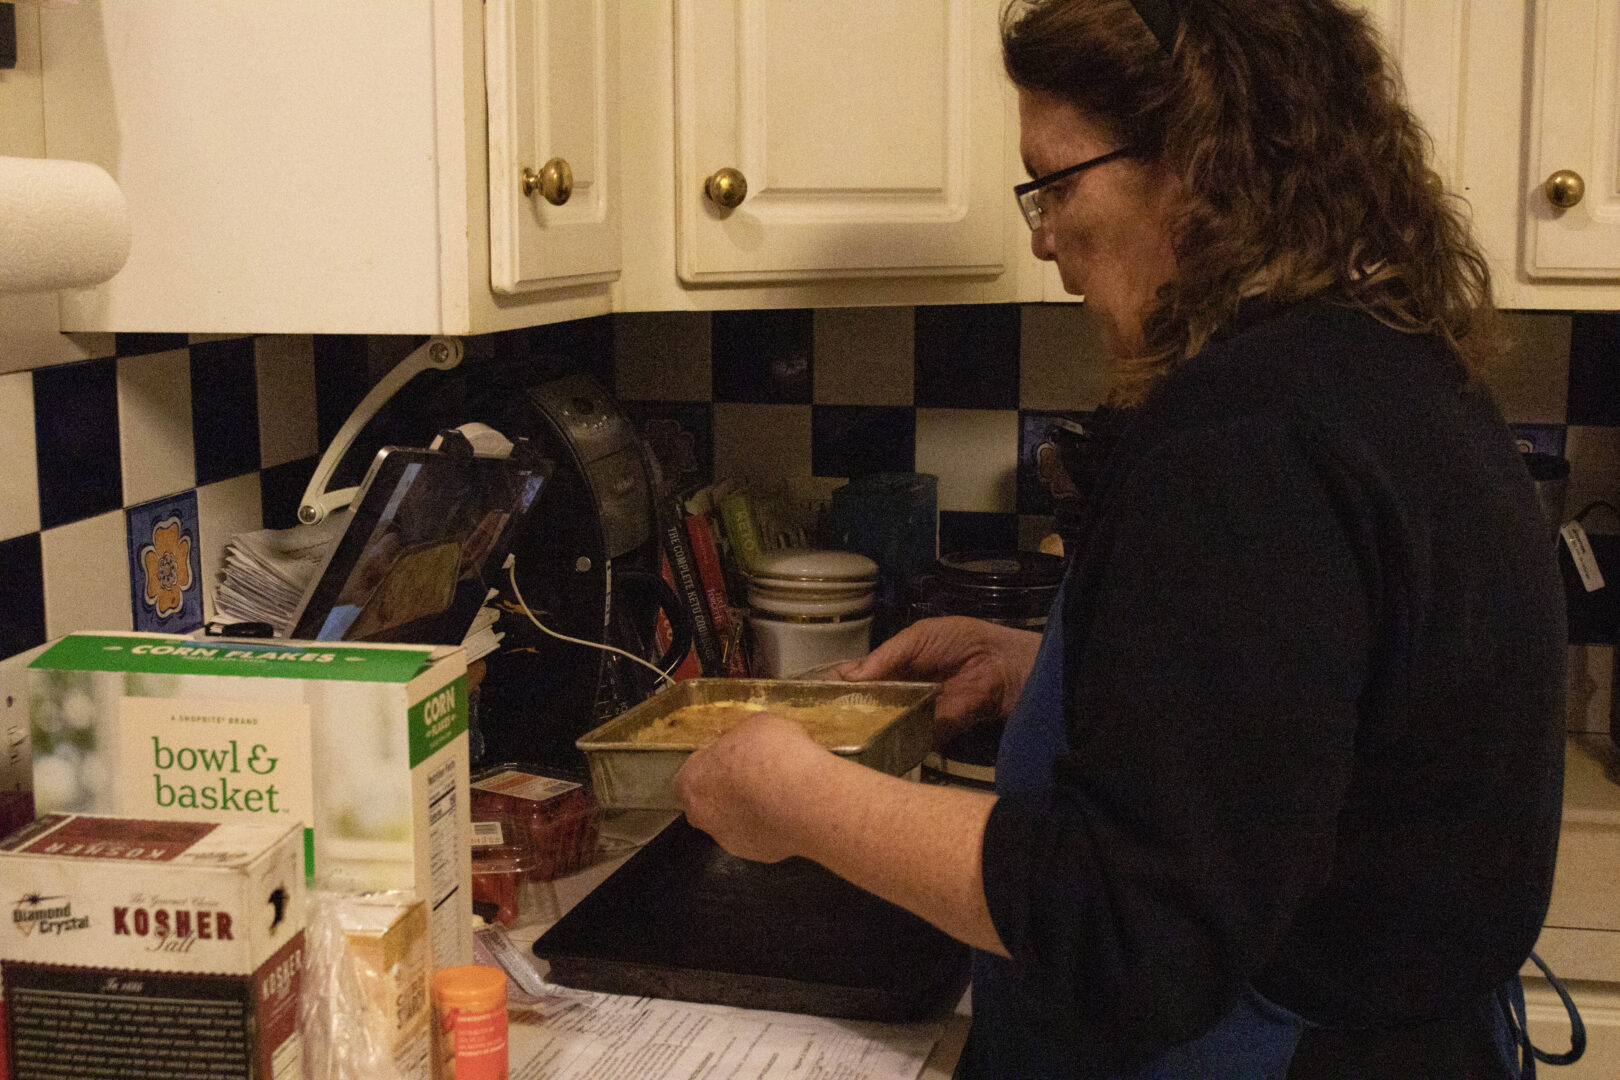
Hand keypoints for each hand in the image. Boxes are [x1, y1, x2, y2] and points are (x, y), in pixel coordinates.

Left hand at [673, 713, 827, 862]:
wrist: (808, 800)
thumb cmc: (775, 758)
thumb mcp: (757, 724)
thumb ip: (742, 736)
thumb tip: (747, 738)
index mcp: (693, 781)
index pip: (689, 773)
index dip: (712, 762)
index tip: (730, 754)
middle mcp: (704, 816)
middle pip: (709, 800)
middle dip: (728, 788)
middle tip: (755, 772)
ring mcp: (730, 839)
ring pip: (734, 820)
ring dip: (750, 807)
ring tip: (778, 790)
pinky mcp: (757, 854)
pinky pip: (760, 834)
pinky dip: (771, 823)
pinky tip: (789, 808)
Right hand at [831, 616, 1041, 742]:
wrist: (999, 664)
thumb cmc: (959, 641)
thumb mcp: (916, 639)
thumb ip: (883, 658)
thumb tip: (846, 677)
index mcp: (887, 668)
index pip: (852, 680)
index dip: (832, 687)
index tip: (806, 697)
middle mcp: (893, 695)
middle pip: (858, 708)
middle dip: (838, 714)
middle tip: (814, 723)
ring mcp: (907, 717)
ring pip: (875, 729)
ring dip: (857, 733)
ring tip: (831, 739)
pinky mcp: (925, 736)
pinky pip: (901, 743)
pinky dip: (885, 745)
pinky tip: (864, 749)